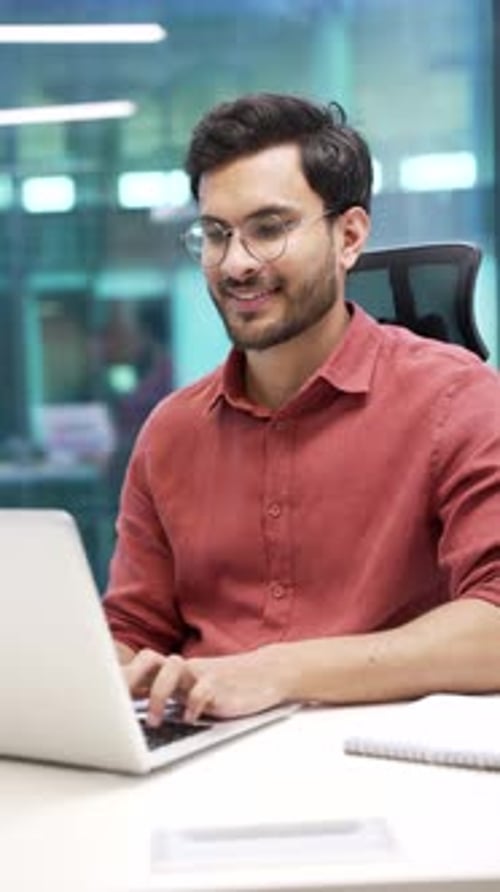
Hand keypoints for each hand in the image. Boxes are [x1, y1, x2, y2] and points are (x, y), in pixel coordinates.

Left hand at [122, 645, 291, 724]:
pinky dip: (192, 707)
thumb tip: (134, 718)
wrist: (268, 673)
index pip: (141, 665)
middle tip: (119, 706)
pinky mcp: (220, 686)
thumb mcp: (195, 689)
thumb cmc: (227, 685)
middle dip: (130, 681)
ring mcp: (202, 675)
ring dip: (158, 695)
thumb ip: (171, 696)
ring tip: (156, 721)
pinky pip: (201, 692)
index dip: (120, 676)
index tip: (100, 697)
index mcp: (175, 671)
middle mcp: (185, 669)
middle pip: (149, 660)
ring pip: (171, 669)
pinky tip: (191, 720)